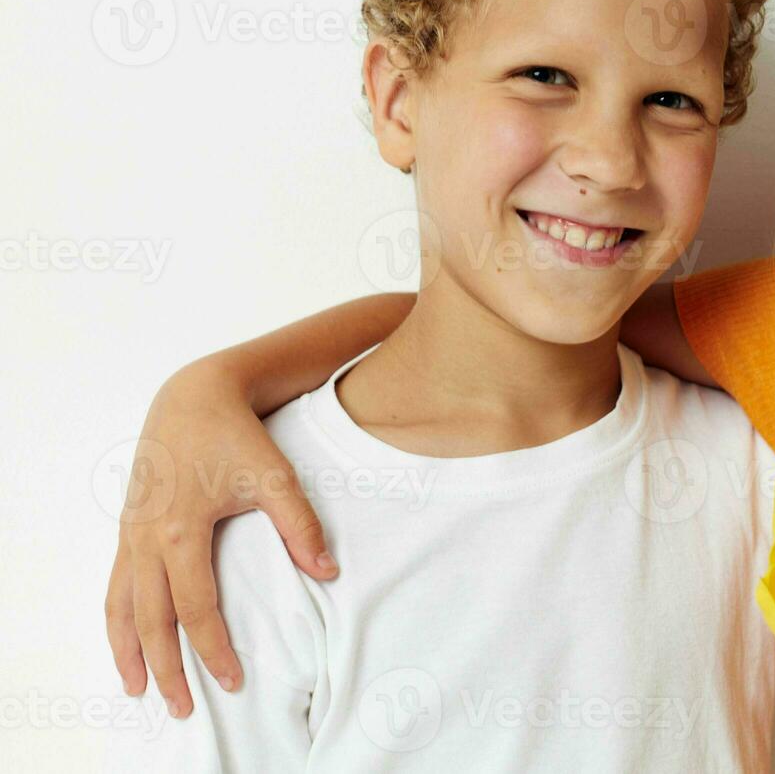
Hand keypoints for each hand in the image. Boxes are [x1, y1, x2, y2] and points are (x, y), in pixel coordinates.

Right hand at [104, 359, 336, 717]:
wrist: (195, 396)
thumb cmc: (238, 436)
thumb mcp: (275, 476)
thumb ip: (300, 525)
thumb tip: (327, 572)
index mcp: (180, 530)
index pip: (196, 608)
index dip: (214, 649)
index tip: (233, 682)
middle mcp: (146, 538)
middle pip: (151, 621)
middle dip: (167, 668)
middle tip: (183, 709)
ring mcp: (131, 533)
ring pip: (121, 607)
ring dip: (129, 651)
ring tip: (140, 689)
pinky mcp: (128, 527)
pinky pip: (115, 585)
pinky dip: (117, 620)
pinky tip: (127, 641)